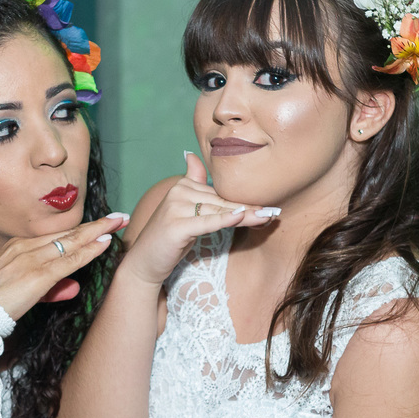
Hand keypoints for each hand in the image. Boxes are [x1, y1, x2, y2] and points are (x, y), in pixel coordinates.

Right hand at [0, 213, 128, 320]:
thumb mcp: (23, 293)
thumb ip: (51, 289)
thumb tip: (74, 288)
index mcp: (17, 247)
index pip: (55, 236)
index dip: (80, 230)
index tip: (99, 225)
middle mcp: (24, 247)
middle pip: (66, 234)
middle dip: (95, 225)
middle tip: (118, 217)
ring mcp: (30, 259)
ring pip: (71, 242)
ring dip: (98, 231)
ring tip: (118, 223)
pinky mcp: (37, 275)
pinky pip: (70, 260)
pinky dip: (90, 250)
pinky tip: (105, 244)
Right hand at [121, 152, 278, 286]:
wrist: (144, 263)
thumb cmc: (168, 239)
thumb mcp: (183, 210)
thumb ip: (192, 183)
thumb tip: (191, 154)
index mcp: (183, 186)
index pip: (220, 193)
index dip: (243, 200)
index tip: (267, 203)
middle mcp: (178, 192)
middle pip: (222, 201)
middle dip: (249, 208)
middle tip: (274, 212)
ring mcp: (176, 207)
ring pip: (219, 210)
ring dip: (246, 215)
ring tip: (268, 217)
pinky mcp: (176, 225)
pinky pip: (207, 221)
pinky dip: (225, 219)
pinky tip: (243, 215)